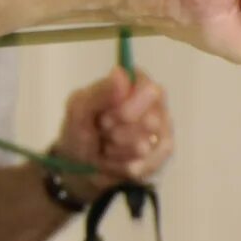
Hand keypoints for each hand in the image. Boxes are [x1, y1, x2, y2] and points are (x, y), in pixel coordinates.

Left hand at [54, 68, 173, 186]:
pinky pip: (147, 165)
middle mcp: (154, 105)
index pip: (147, 87)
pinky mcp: (161, 155)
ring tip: (106, 146)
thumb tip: (121, 73)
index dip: (129, 106)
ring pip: (145, 146)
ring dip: (116, 151)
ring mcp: (162, 130)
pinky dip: (122, 166)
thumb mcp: (78, 109)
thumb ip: (99, 92)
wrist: (80, 167)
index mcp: (134, 85)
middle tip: (102, 132)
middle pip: (151, 119)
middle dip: (117, 133)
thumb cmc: (79, 131)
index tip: (105, 118)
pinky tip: (113, 161)